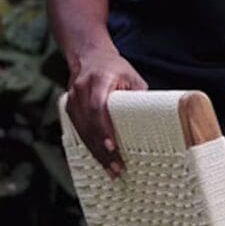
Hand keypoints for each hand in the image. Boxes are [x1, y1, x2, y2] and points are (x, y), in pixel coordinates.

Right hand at [64, 47, 146, 175]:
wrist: (89, 56)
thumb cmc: (115, 68)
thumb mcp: (133, 77)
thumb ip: (140, 97)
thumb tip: (155, 120)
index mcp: (98, 80)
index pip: (98, 108)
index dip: (104, 129)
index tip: (112, 148)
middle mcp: (81, 89)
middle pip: (89, 124)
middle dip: (102, 149)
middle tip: (116, 168)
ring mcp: (72, 98)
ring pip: (81, 130)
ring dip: (95, 152)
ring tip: (110, 170)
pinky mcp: (69, 107)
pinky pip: (77, 130)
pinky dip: (88, 145)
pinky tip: (99, 159)